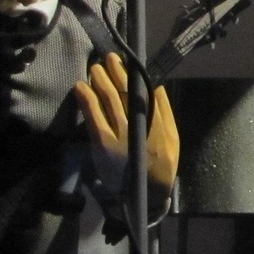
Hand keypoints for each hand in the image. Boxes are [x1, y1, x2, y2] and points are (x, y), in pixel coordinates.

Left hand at [75, 53, 179, 192]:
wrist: (146, 195)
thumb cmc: (160, 166)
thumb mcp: (172, 140)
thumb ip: (166, 114)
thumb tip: (157, 87)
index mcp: (159, 125)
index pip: (145, 93)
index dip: (134, 76)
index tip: (127, 61)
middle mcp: (140, 127)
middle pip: (126, 93)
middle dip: (116, 73)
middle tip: (108, 58)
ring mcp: (120, 135)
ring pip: (109, 101)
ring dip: (101, 82)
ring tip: (95, 68)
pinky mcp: (103, 144)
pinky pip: (94, 117)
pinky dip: (87, 100)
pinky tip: (81, 88)